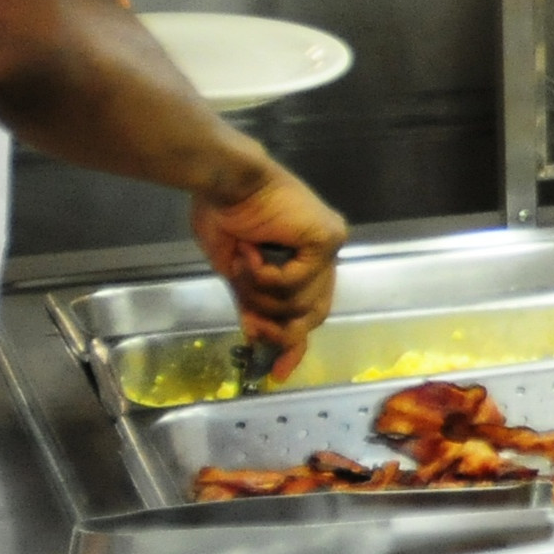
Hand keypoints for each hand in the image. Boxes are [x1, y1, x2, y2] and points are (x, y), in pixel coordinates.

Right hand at [191, 163, 346, 372]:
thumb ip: (254, 303)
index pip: (309, 312)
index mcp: (304, 261)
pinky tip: (253, 253)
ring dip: (262, 293)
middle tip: (251, 323)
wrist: (224, 181)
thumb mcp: (238, 273)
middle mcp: (323, 256)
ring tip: (243, 263)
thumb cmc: (224, 214)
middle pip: (311, 315)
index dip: (293, 345)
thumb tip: (256, 336)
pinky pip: (297, 283)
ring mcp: (328, 247)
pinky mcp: (326, 239)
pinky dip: (266, 276)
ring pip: (301, 303)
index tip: (278, 372)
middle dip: (277, 327)